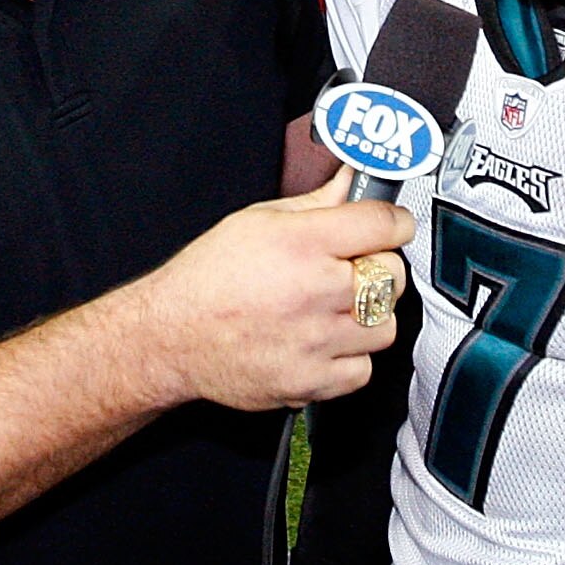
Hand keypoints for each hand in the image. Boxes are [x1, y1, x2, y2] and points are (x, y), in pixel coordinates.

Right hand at [136, 172, 409, 410]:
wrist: (170, 337)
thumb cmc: (208, 278)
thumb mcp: (256, 221)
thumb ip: (315, 203)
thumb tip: (351, 183)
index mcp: (300, 243)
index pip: (385, 224)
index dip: (394, 222)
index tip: (391, 227)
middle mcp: (312, 291)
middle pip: (393, 276)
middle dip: (378, 269)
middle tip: (351, 270)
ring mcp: (314, 341)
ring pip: (385, 326)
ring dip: (367, 317)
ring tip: (334, 309)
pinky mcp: (310, 381)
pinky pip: (363, 370)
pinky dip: (350, 358)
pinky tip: (323, 342)